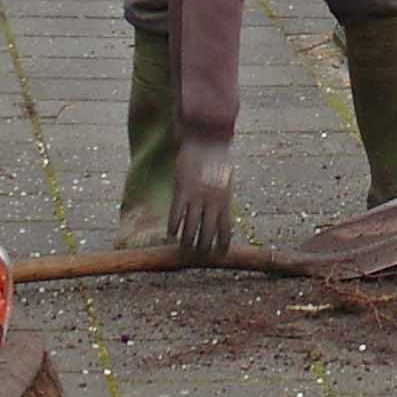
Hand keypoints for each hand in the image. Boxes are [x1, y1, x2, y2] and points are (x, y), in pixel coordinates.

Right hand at [165, 141, 236, 262]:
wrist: (207, 141)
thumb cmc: (217, 160)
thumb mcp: (226, 182)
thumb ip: (222, 199)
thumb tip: (219, 216)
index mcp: (225, 201)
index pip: (226, 229)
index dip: (223, 244)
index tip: (220, 254)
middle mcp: (212, 202)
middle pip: (208, 233)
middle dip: (203, 247)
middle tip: (199, 255)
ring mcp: (197, 197)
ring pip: (191, 227)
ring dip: (187, 241)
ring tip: (185, 248)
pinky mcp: (182, 191)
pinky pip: (176, 214)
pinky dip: (173, 226)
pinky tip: (171, 234)